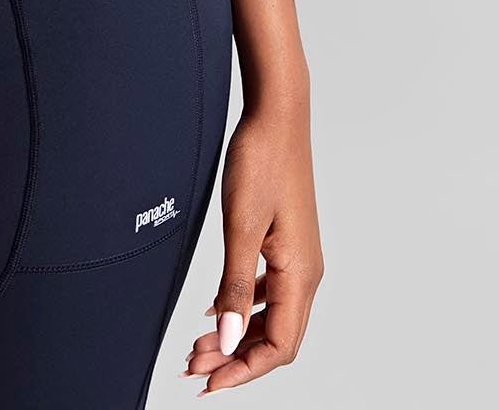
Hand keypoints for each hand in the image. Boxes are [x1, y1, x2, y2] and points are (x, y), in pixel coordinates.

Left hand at [181, 98, 323, 392]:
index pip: (279, 347)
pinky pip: (269, 291)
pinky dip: (244, 308)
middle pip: (276, 338)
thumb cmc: (261, 160)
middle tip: (193, 366)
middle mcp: (305, 272)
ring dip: (238, 335)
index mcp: (300, 274)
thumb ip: (236, 286)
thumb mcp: (240, 226)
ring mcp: (297, 257)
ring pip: (272, 316)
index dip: (244, 371)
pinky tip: (218, 309)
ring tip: (200, 344)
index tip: (208, 382)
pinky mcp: (286, 243)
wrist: (276, 116)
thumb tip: (230, 340)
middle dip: (236, 359)